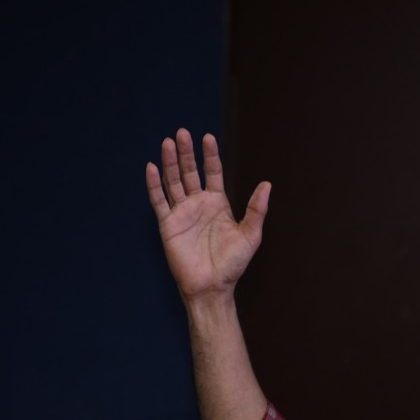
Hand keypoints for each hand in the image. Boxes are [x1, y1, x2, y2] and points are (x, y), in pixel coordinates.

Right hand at [145, 129, 269, 299]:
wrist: (212, 286)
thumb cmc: (233, 264)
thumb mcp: (250, 235)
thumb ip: (256, 209)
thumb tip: (267, 183)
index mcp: (218, 204)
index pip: (213, 172)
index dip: (210, 155)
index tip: (208, 137)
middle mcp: (198, 204)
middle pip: (190, 172)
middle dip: (187, 153)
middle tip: (183, 133)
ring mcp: (182, 213)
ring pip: (173, 181)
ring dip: (170, 162)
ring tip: (168, 142)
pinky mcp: (168, 224)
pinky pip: (159, 201)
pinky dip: (154, 184)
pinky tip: (152, 167)